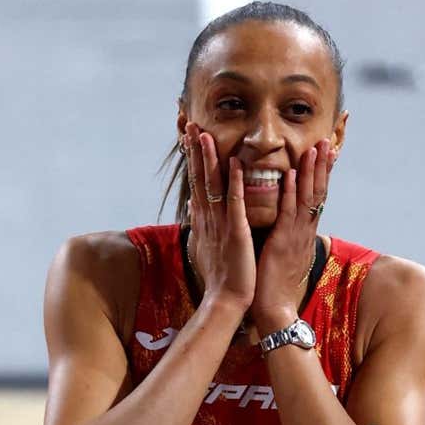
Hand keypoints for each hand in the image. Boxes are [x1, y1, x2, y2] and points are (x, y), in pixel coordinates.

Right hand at [184, 122, 254, 313]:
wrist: (226, 301)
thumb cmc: (222, 276)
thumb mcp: (209, 245)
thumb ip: (204, 223)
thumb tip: (193, 206)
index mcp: (205, 220)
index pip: (197, 182)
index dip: (192, 158)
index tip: (188, 136)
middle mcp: (209, 218)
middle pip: (199, 178)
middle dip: (194, 150)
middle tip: (189, 124)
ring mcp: (221, 224)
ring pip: (213, 185)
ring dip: (209, 159)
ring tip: (204, 134)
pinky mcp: (236, 233)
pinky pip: (235, 203)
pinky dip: (235, 183)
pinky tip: (234, 163)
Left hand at [252, 139, 336, 333]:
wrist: (274, 308)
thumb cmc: (274, 283)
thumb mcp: (283, 253)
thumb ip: (285, 234)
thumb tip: (283, 222)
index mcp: (303, 232)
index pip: (315, 197)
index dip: (321, 175)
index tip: (325, 154)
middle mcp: (304, 231)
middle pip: (318, 192)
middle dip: (323, 166)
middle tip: (327, 141)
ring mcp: (295, 235)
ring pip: (307, 198)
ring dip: (312, 171)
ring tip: (317, 148)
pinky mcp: (282, 242)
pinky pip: (288, 213)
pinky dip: (292, 193)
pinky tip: (293, 175)